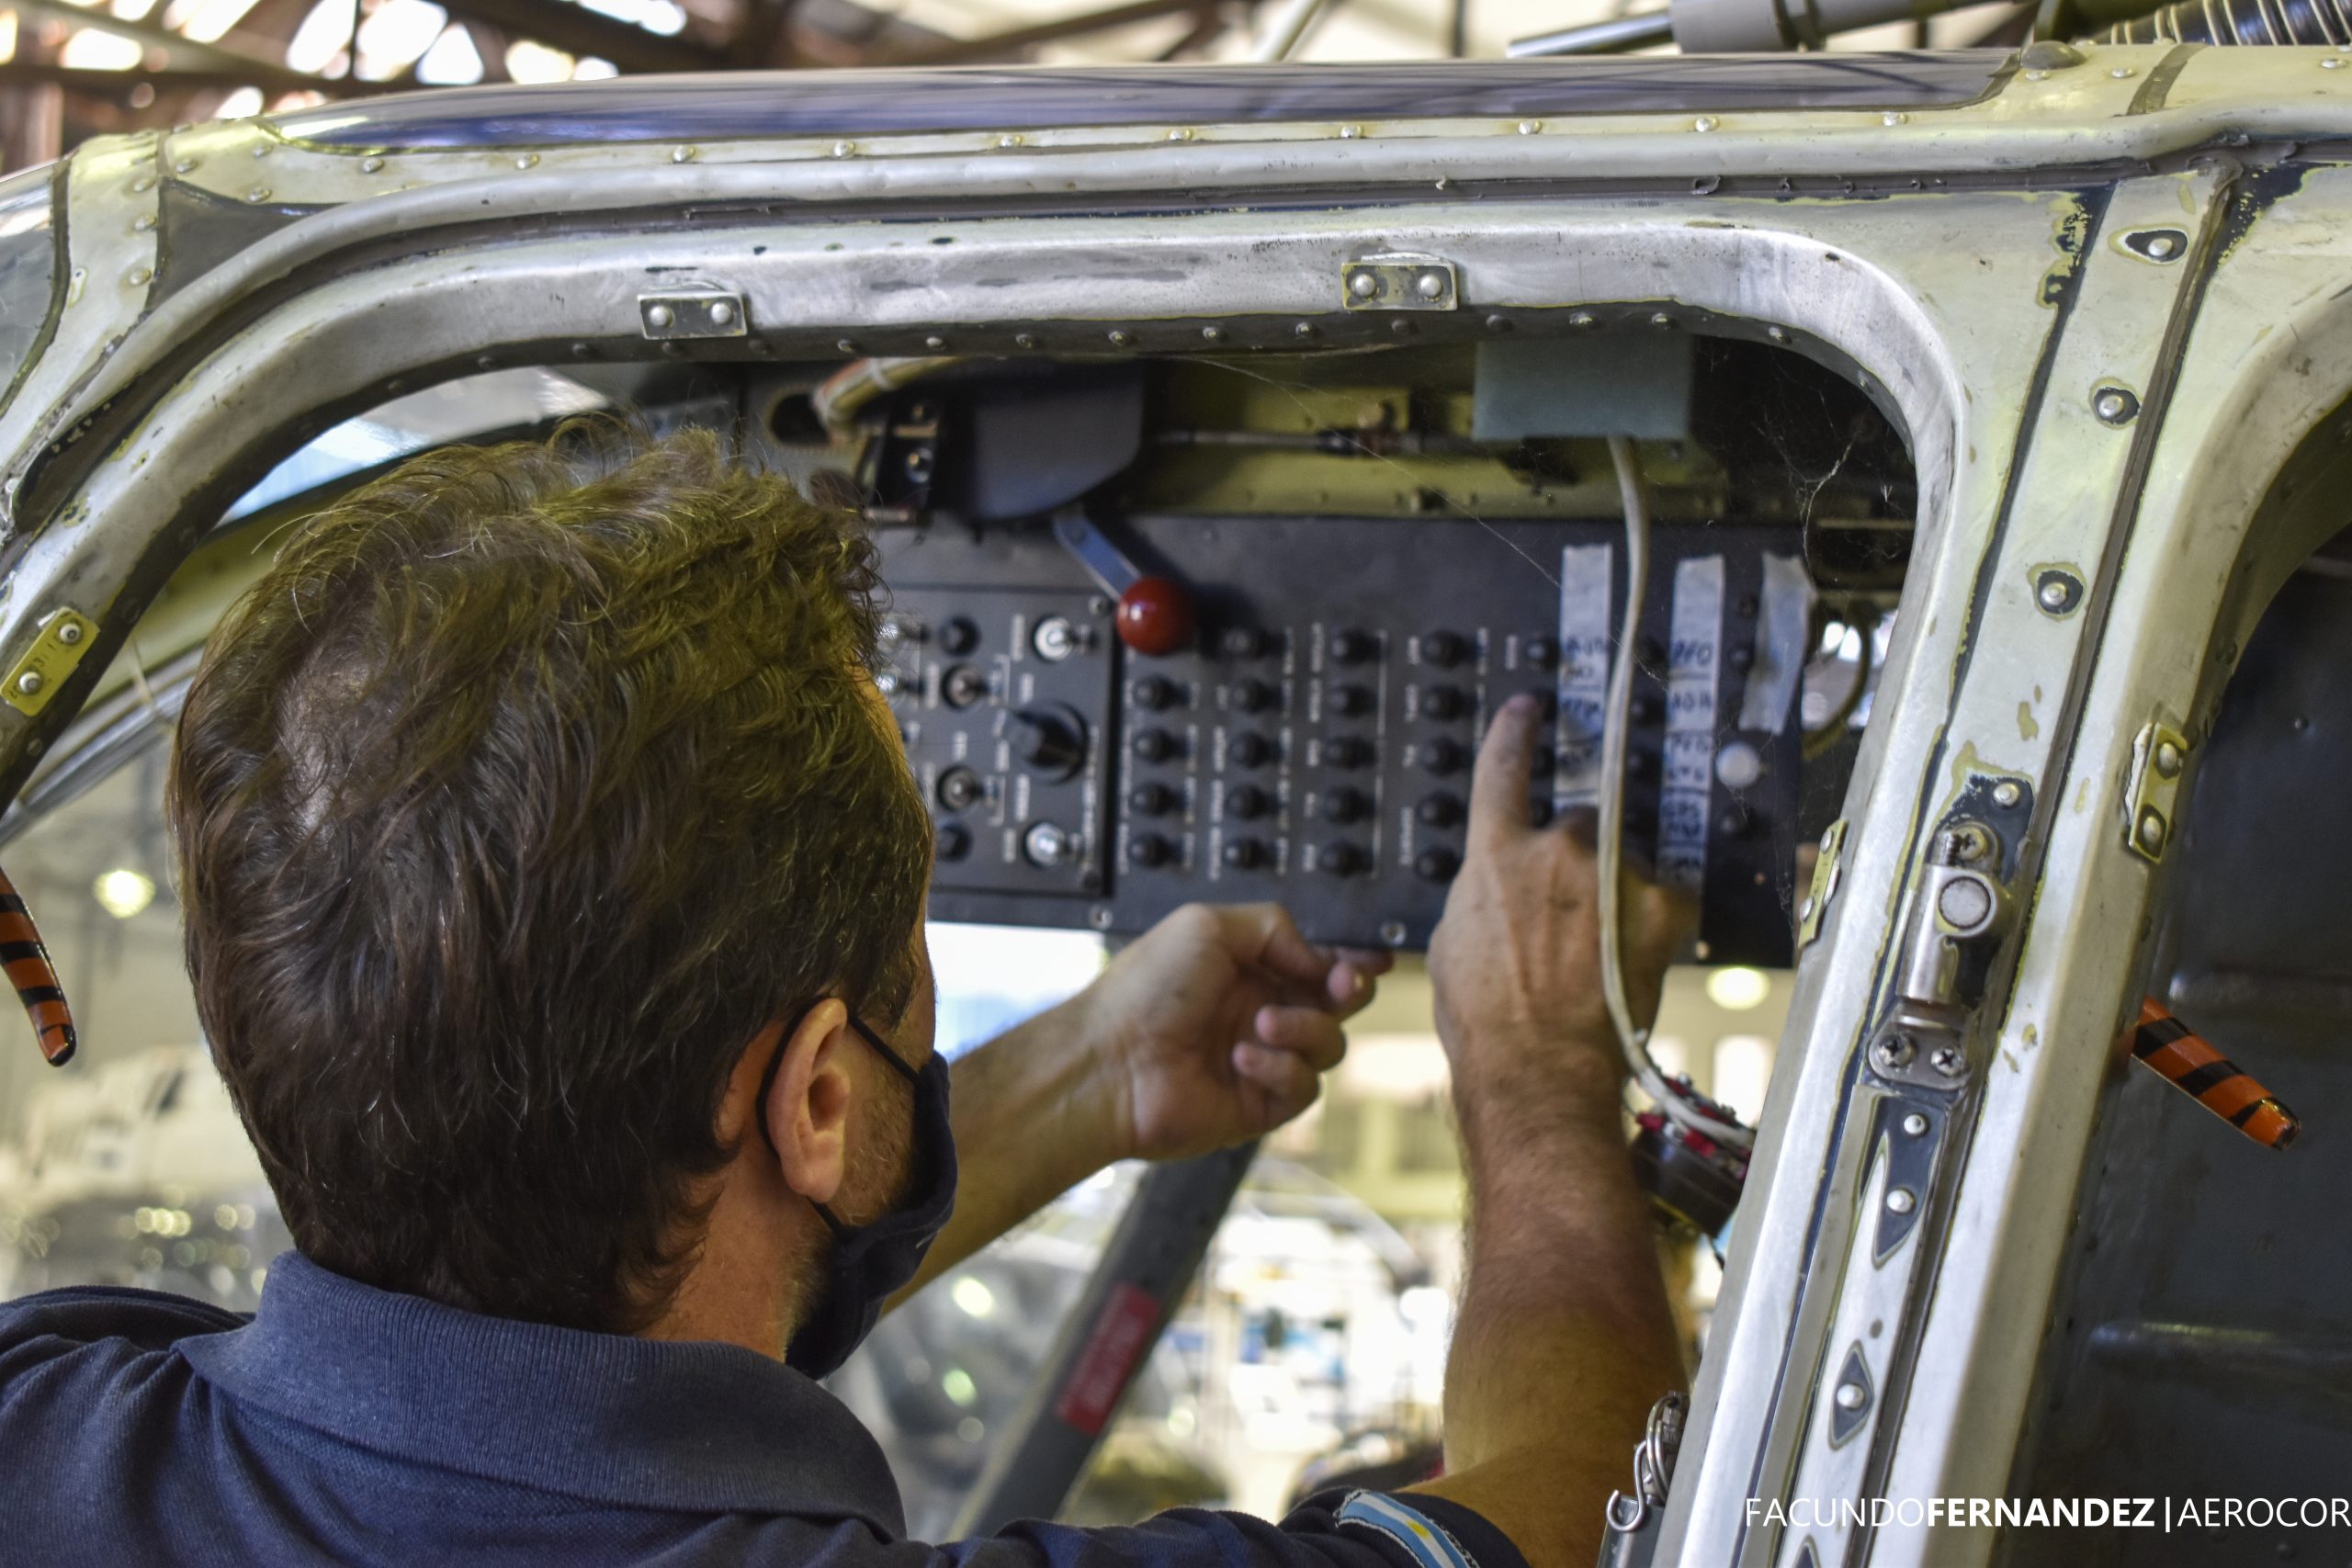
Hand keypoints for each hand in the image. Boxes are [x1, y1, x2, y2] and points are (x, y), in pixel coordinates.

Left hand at [1074, 904, 1391, 1162]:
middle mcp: (1259, 1012)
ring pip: (1328, 1045)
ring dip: (1305, 1029)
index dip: (1348, 960)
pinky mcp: (1259, 1105)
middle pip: (1336, 1003)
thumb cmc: (1145, 990)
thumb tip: (1318, 955)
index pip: (1317, 962)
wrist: (1110, 1062)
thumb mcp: (1206, 925)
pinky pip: (1303, 1087)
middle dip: (1347, 990)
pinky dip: (1281, 1068)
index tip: (1369, 958)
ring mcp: (1261, 1060)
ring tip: (1261, 1024)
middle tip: (1341, 985)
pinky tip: (1242, 1058)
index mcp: (1247, 968)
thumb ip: (1273, 927)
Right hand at [1428, 695, 1691, 1119]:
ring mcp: (1611, 874)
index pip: (1503, 770)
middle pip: (1579, 825)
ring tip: (1602, 951)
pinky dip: (1658, 916)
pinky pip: (1668, 892)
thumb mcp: (1453, 943)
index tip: (1528, 708)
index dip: (1515, 733)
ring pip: (1624, 860)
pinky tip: (1637, 954)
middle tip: (1571, 916)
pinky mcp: (1659, 905)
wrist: (1536, 1066)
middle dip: (1578, 860)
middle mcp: (1555, 850)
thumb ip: (1480, 894)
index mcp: (1495, 855)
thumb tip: (1498, 888)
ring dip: (1617, 889)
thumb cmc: (1486, 1019)